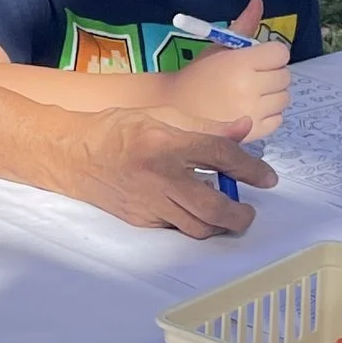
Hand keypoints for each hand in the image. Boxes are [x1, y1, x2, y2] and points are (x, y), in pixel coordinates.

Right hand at [59, 107, 278, 236]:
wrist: (74, 155)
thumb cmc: (117, 129)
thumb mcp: (163, 115)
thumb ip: (206, 125)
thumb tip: (243, 129)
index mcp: (167, 144)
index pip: (221, 157)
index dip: (250, 169)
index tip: (267, 179)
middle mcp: (160, 177)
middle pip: (213, 207)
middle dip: (240, 215)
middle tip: (249, 212)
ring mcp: (149, 203)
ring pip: (196, 227)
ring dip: (219, 225)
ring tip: (228, 215)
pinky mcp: (141, 219)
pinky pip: (176, 227)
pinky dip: (192, 222)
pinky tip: (196, 211)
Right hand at [169, 1, 290, 140]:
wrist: (176, 109)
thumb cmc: (198, 75)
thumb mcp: (218, 47)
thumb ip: (242, 26)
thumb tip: (259, 1)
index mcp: (240, 63)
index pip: (280, 53)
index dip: (272, 55)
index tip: (259, 60)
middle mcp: (249, 87)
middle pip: (285, 76)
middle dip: (272, 74)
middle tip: (254, 78)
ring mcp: (252, 112)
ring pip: (284, 98)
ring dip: (273, 95)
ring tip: (252, 95)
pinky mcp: (253, 132)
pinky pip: (278, 119)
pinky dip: (269, 115)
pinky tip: (251, 110)